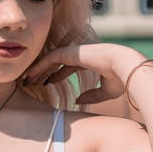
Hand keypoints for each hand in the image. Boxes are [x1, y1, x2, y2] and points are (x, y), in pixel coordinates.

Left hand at [24, 43, 143, 105]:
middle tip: (29, 81)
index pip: (68, 66)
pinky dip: (39, 66)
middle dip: (42, 71)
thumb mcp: (105, 92)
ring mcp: (76, 52)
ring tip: (25, 78)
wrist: (127, 68)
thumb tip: (77, 100)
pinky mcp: (72, 52)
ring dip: (37, 69)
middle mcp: (81, 54)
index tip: (45, 82)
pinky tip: (29, 74)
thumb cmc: (121, 80)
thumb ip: (91, 96)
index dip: (56, 74)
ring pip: (50, 59)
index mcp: (90, 61)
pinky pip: (50, 58)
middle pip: (56, 61)